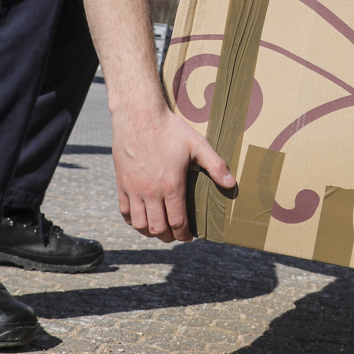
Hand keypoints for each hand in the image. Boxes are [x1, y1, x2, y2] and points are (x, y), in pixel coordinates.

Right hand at [112, 107, 235, 242]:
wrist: (139, 115)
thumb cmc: (170, 129)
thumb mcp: (197, 144)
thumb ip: (216, 166)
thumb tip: (232, 184)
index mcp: (172, 186)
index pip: (178, 222)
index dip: (184, 235)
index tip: (189, 237)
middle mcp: (151, 192)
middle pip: (158, 228)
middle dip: (169, 237)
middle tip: (176, 235)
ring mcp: (134, 189)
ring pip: (139, 224)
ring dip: (150, 232)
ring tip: (159, 230)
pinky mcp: (121, 183)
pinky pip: (124, 211)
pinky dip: (132, 221)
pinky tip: (140, 219)